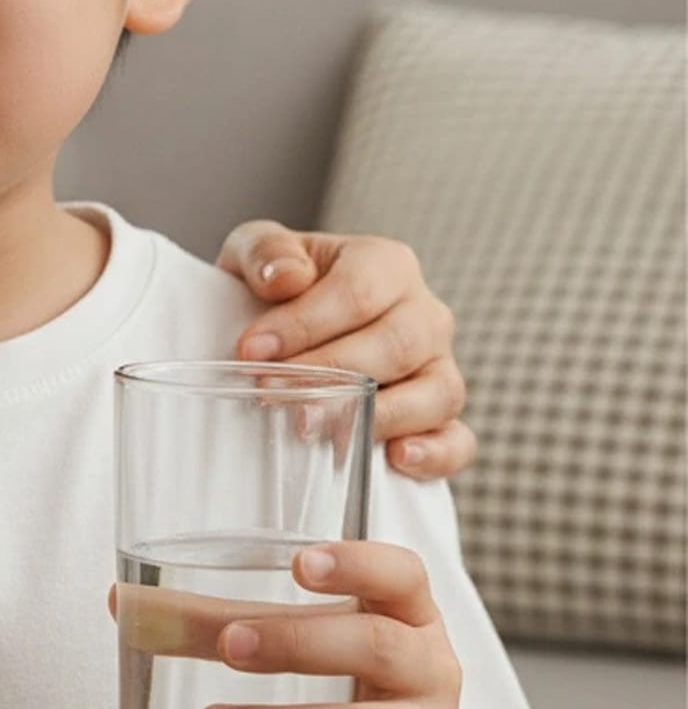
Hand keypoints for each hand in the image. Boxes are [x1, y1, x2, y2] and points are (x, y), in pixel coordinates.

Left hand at [203, 541, 468, 708]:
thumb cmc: (349, 679)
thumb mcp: (301, 638)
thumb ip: (219, 620)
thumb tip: (124, 605)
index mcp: (405, 613)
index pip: (400, 574)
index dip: (357, 563)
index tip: (300, 563)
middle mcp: (429, 669)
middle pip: (376, 646)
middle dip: (295, 643)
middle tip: (228, 646)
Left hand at [218, 224, 473, 481]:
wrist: (276, 322)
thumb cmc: (274, 285)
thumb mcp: (256, 250)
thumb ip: (266, 252)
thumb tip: (287, 278)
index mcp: (385, 264)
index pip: (357, 293)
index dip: (304, 324)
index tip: (252, 350)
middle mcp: (422, 314)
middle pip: (398, 345)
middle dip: (332, 372)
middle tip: (273, 392)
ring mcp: (437, 367)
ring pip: (437, 393)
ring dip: (377, 416)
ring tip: (317, 426)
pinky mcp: (438, 417)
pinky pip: (457, 440)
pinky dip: (436, 452)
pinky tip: (397, 458)